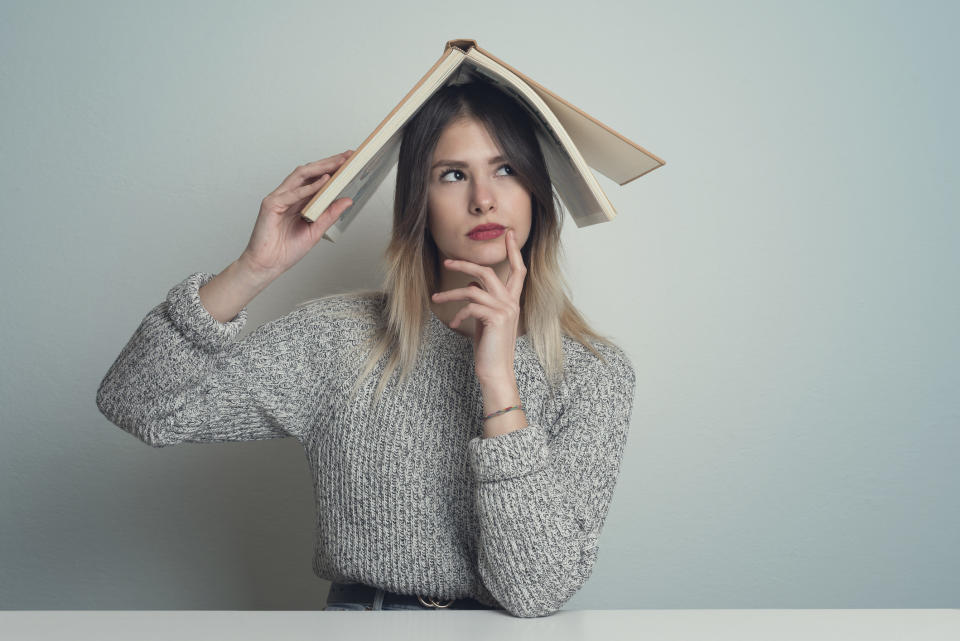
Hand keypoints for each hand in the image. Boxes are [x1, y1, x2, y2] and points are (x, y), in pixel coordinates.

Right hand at [239, 150, 354, 278]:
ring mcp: (278, 198)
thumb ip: (330, 214)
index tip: (349, 162)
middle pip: (309, 172)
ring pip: (300, 176)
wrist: (268, 265)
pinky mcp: (271, 205)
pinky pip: (292, 193)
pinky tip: (324, 182)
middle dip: (329, 162)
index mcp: (298, 200)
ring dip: (321, 168)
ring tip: (338, 163)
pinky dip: (309, 188)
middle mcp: (288, 195)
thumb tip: (347, 200)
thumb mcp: (316, 231)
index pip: (316, 179)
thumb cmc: (286, 250)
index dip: (332, 168)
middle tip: (347, 156)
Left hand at [430, 228, 527, 382]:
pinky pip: (471, 306)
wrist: (496, 372)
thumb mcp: (485, 320)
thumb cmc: (489, 348)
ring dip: (450, 294)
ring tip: (436, 299)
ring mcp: (505, 311)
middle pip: (487, 272)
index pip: (518, 270)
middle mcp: (512, 303)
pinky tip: (454, 324)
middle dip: (465, 265)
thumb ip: (482, 302)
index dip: (513, 251)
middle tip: (446, 262)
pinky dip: (458, 314)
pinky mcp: (495, 319)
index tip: (508, 234)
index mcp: (512, 301)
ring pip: (473, 289)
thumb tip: (470, 288)